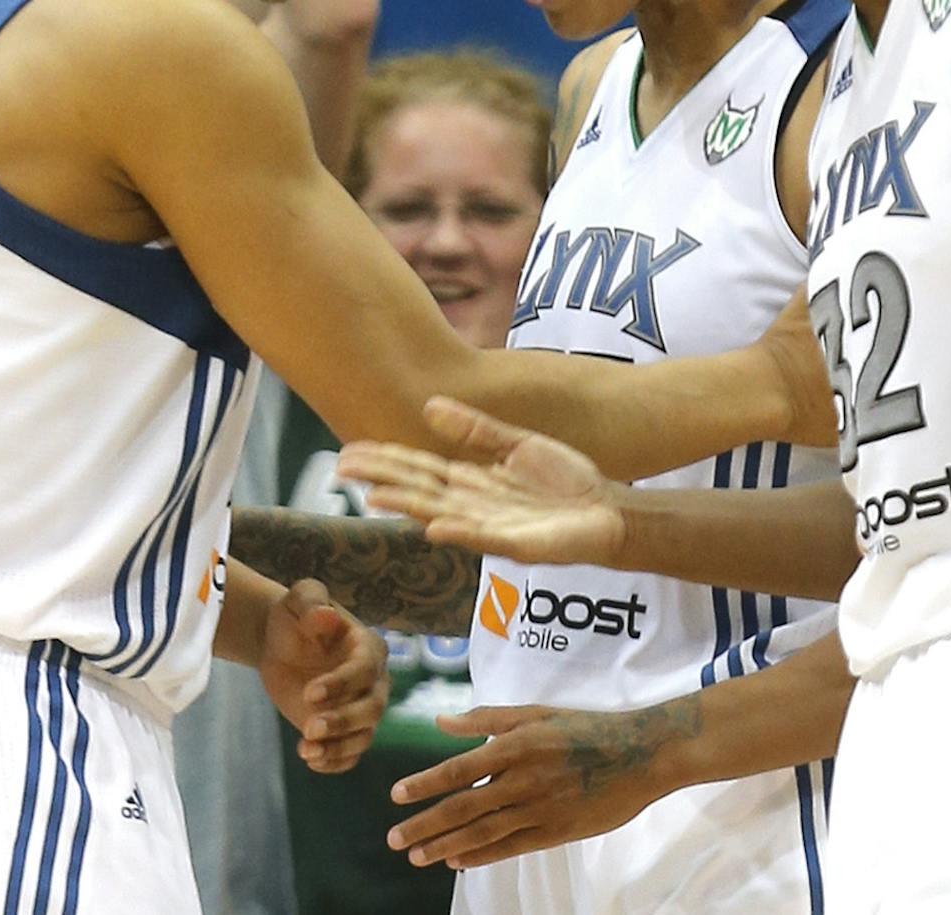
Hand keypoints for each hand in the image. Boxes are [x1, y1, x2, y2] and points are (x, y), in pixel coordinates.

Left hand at [258, 578, 388, 772]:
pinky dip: (335, 762)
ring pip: (364, 736)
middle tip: (309, 728)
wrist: (282, 643)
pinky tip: (311, 760)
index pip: (364, 670)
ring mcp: (361, 708)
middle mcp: (374, 681)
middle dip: (343, 721)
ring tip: (306, 751)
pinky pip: (351, 754)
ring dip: (338, 748)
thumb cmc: (294, 617)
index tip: (309, 693)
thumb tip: (327, 615)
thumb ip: (312, 603)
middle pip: (372, 709)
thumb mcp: (298, 601)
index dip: (340, 684)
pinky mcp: (346, 731)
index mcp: (368, 647)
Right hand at [337, 397, 628, 566]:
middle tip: (342, 470)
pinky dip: (459, 534)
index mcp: (470, 482)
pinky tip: (434, 528)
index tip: (347, 452)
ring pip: (441, 514)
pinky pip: (484, 538)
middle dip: (381, 479)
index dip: (383, 460)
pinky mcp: (519, 545)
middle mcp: (472, 506)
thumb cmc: (563, 482)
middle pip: (418, 490)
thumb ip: (474, 429)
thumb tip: (430, 405)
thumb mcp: (516, 445)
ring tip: (374, 497)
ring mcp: (492, 527)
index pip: (417, 468)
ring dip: (408, 507)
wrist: (608, 511)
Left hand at [385, 703, 672, 868]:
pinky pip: (511, 847)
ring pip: (483, 831)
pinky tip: (457, 860)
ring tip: (417, 855)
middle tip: (394, 838)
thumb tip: (441, 721)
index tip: (396, 796)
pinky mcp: (557, 832)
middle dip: (424, 824)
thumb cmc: (586, 727)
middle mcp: (523, 779)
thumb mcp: (536, 712)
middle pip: (463, 806)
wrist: (641, 754)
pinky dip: (481, 855)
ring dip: (445, 844)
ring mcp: (540, 809)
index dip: (424, 784)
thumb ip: (487, 718)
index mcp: (515, 745)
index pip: (458, 769)